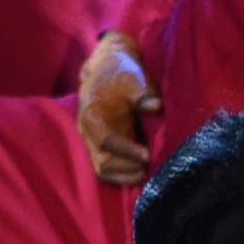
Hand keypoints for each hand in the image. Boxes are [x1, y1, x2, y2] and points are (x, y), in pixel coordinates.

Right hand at [77, 32, 159, 184]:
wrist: (108, 68)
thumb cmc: (122, 73)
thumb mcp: (133, 78)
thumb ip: (143, 93)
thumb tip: (155, 106)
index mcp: (92, 115)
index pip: (106, 141)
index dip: (127, 151)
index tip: (147, 154)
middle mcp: (88, 132)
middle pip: (102, 162)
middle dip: (126, 168)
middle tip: (147, 166)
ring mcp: (93, 141)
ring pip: (103, 170)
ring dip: (123, 176)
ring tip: (144, 173)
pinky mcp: (101, 146)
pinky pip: (107, 168)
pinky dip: (122, 174)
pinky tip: (139, 172)